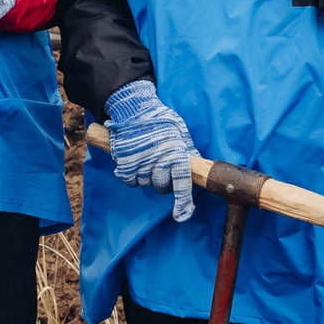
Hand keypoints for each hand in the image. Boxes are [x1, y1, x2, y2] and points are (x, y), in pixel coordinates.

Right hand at [103, 79, 194, 221]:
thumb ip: (188, 149)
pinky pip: (129, 181)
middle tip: (160, 167)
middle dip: (162, 182)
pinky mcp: (124, 163)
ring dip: (146, 176)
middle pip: (161, 187)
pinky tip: (134, 161)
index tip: (182, 216)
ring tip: (146, 157)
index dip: (183, 202)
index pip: (182, 183)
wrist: (133, 108)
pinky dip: (131, 176)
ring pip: (145, 183)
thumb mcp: (180, 131)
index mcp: (176, 153)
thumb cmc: (159, 119)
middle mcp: (158, 160)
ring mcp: (140, 163)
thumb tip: (198, 163)